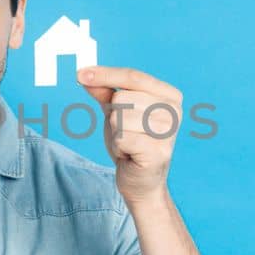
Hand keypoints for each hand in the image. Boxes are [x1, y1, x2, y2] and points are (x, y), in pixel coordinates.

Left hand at [77, 66, 183, 204]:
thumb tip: (85, 74)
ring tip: (128, 144)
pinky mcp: (159, 151)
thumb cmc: (131, 143)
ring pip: (120, 118)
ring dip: (116, 134)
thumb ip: (104, 92)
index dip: (105, 74)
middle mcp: (174, 111)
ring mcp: (169, 132)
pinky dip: (118, 147)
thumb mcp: (116, 112)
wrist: (140, 181)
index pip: (133, 77)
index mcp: (169, 95)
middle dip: (114, 116)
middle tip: (126, 133)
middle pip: (123, 97)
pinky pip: (121, 138)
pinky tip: (129, 155)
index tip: (80, 74)